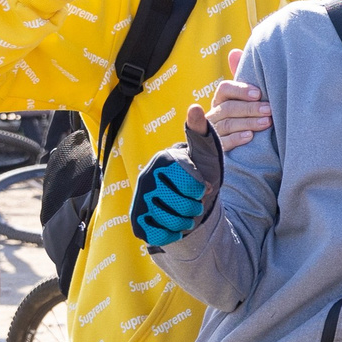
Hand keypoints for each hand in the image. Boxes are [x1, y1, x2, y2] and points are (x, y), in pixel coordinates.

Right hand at [131, 110, 224, 245]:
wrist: (184, 203)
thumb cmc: (198, 175)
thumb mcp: (205, 154)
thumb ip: (201, 132)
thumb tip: (195, 107)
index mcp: (164, 160)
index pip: (192, 184)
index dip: (203, 191)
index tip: (204, 188)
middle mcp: (147, 177)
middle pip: (183, 204)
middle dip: (195, 207)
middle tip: (195, 204)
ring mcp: (139, 199)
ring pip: (173, 221)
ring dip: (187, 222)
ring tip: (187, 214)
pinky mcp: (136, 220)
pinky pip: (161, 234)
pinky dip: (174, 234)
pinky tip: (176, 227)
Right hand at [206, 49, 269, 150]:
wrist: (239, 148)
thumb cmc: (244, 116)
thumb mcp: (244, 98)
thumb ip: (242, 78)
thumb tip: (234, 51)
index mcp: (221, 99)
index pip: (225, 89)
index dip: (241, 90)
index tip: (259, 93)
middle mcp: (215, 113)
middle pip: (228, 107)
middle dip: (250, 108)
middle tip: (269, 110)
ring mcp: (214, 131)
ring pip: (227, 124)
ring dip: (247, 122)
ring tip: (267, 123)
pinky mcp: (217, 149)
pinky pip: (223, 143)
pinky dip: (236, 139)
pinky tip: (250, 137)